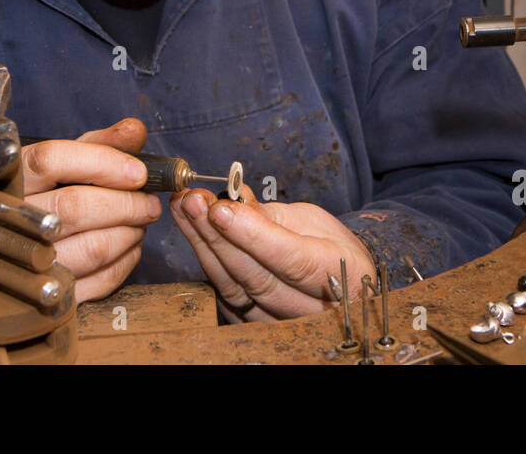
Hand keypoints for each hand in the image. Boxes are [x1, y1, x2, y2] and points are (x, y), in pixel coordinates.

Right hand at [21, 117, 159, 302]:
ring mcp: (25, 260)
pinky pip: (96, 282)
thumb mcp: (63, 162)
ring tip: (140, 223)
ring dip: (129, 234)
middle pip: (75, 207)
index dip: (102, 163)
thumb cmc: (45, 194)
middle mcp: (10, 217)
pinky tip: (128, 248)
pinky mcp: (45, 296)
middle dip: (126, 204)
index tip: (138, 172)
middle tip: (149, 203)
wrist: (8, 245)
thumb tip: (136, 130)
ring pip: (90, 248)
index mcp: (12, 175)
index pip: (51, 161)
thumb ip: (99, 143)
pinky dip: (124, 263)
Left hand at [170, 187, 375, 321]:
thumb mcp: (314, 221)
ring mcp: (283, 322)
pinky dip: (207, 263)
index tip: (221, 210)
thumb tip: (234, 200)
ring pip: (235, 289)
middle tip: (193, 202)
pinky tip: (193, 235)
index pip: (291, 259)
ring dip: (204, 246)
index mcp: (337, 272)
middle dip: (218, 236)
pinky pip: (226, 298)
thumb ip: (274, 216)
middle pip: (256, 276)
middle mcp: (313, 307)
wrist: (341, 285)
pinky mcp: (257, 325)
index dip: (253, 236)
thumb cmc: (329, 247)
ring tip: (184, 210)